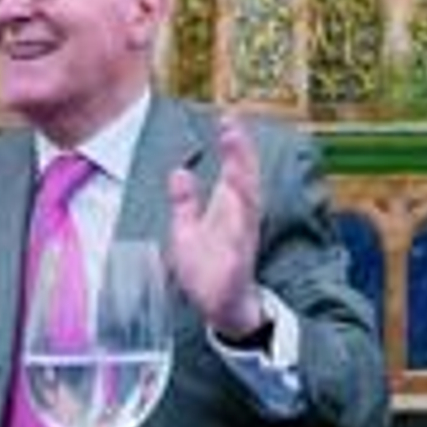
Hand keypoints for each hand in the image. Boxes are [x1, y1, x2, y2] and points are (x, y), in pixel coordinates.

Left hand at [166, 114, 264, 338]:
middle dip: (240, 153)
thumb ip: (185, 203)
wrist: (222, 309)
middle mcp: (240, 219)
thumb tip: (179, 171)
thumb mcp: (187, 231)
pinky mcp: (238, 262)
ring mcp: (241, 239)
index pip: (234, 170)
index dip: (234, 145)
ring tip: (237, 159)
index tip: (229, 117)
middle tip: (234, 126)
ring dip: (243, 181)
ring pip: (247, 205)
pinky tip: (235, 205)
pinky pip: (240, 240)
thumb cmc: (207, 270)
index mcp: (229, 209)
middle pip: (245, 180)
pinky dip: (239, 222)